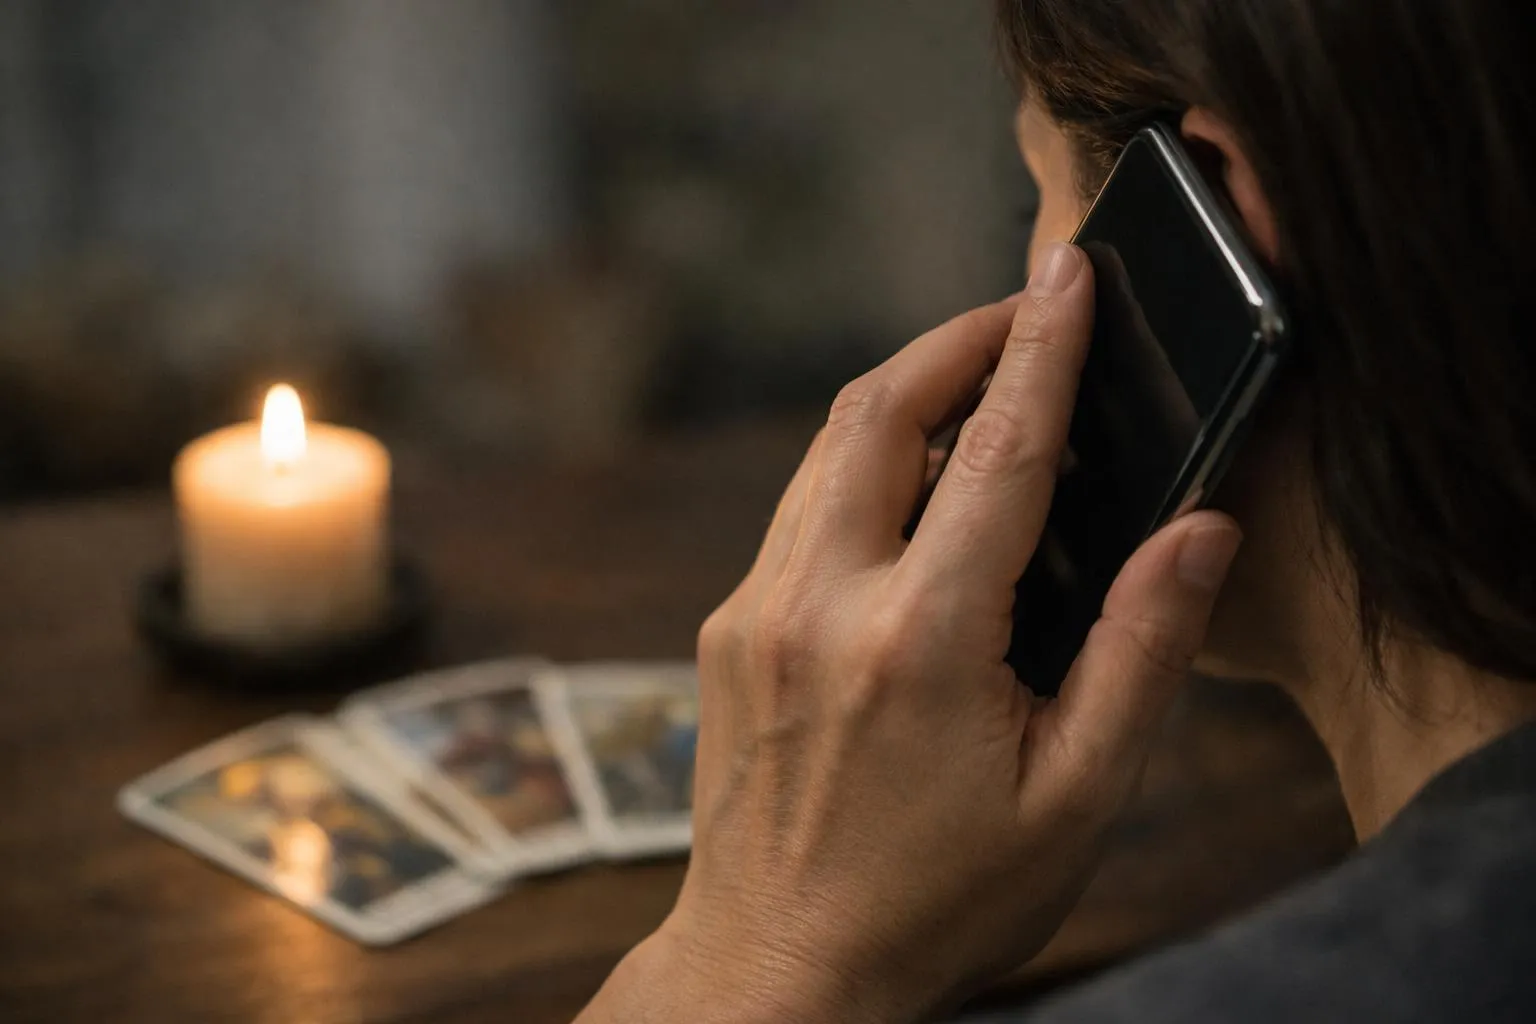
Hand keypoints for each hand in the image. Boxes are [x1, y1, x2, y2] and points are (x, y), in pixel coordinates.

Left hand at [579, 243, 1242, 1022]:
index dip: (1042, 347)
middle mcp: (817, 605)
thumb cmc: (935, 902)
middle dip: (956, 342)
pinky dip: (859, 467)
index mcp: (918, 643)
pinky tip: (913, 494)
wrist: (781, 969)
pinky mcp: (725, 631)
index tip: (1067, 273)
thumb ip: (1143, 653)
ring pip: (827, 450)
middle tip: (1022, 313)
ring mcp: (755, 613)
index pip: (996, 451)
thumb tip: (1198, 531)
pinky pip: (799, 509)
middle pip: (877, 409)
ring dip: (904, 398)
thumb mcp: (1074, 799)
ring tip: (979, 389)